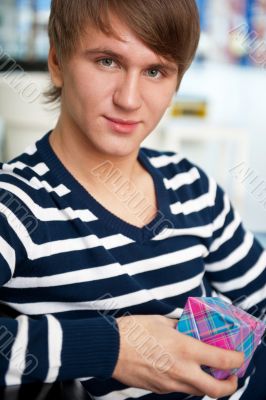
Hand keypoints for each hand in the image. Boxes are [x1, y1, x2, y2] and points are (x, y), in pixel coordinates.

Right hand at [112, 314, 243, 396]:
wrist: (109, 349)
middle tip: (231, 375)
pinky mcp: (159, 389)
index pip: (222, 360)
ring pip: (199, 391)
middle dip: (230, 384)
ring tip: (206, 370)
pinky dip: (188, 381)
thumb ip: (179, 326)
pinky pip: (180, 389)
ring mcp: (170, 384)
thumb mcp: (161, 320)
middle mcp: (181, 370)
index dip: (236, 359)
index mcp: (184, 349)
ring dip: (208, 383)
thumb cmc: (133, 330)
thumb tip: (188, 327)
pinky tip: (181, 368)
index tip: (238, 355)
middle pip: (217, 390)